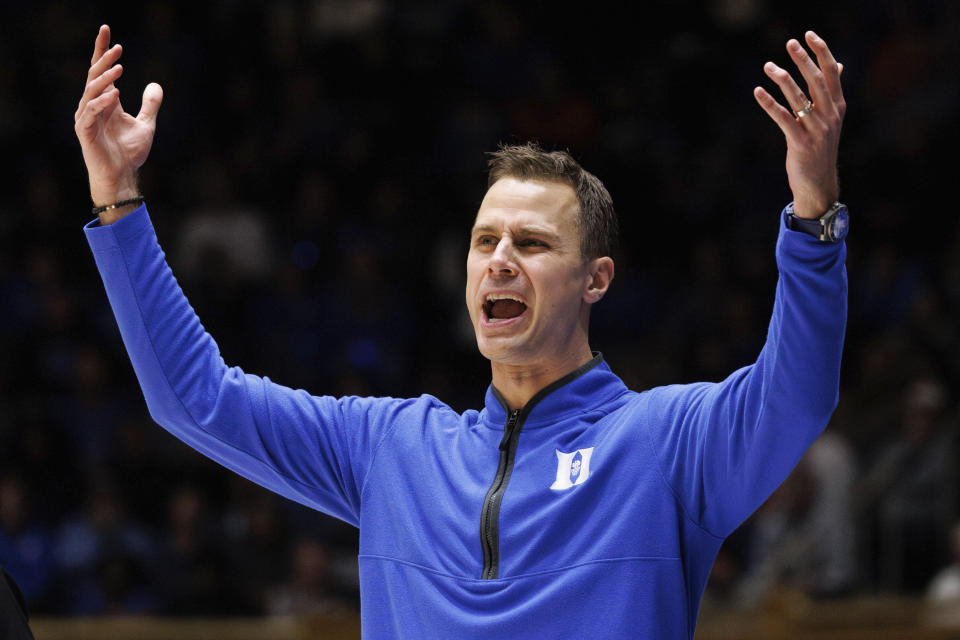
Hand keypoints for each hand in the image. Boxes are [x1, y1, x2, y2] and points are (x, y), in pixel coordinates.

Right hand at [74, 25, 162, 213]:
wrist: (122, 176)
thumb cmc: (129, 153)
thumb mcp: (146, 125)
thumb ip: (150, 105)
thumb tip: (156, 85)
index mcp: (105, 101)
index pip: (102, 71)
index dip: (103, 51)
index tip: (107, 31)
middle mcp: (92, 106)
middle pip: (95, 76)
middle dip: (104, 60)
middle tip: (118, 47)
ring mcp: (86, 117)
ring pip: (91, 91)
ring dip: (105, 79)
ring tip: (120, 68)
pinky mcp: (84, 131)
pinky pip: (90, 112)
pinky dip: (102, 102)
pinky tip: (114, 94)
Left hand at [754, 31, 844, 219]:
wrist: (818, 182)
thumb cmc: (821, 147)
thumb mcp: (831, 118)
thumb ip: (832, 92)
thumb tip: (840, 65)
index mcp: (838, 106)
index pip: (832, 73)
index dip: (821, 52)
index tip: (808, 35)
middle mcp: (830, 115)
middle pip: (817, 81)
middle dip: (803, 60)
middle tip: (790, 43)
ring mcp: (816, 129)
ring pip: (799, 98)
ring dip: (783, 80)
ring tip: (768, 65)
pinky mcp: (800, 143)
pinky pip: (783, 119)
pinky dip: (769, 104)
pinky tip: (757, 92)